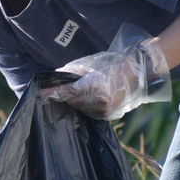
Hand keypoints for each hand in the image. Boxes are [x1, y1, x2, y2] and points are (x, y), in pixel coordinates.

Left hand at [46, 36, 169, 119]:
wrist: (137, 73)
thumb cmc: (113, 64)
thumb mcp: (91, 64)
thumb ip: (73, 71)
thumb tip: (57, 77)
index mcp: (95, 85)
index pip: (68, 91)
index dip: (54, 92)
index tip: (42, 92)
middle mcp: (99, 100)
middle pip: (73, 101)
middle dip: (66, 95)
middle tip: (60, 89)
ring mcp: (104, 110)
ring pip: (81, 108)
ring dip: (76, 101)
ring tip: (82, 90)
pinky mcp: (108, 115)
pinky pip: (90, 112)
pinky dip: (86, 106)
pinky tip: (90, 97)